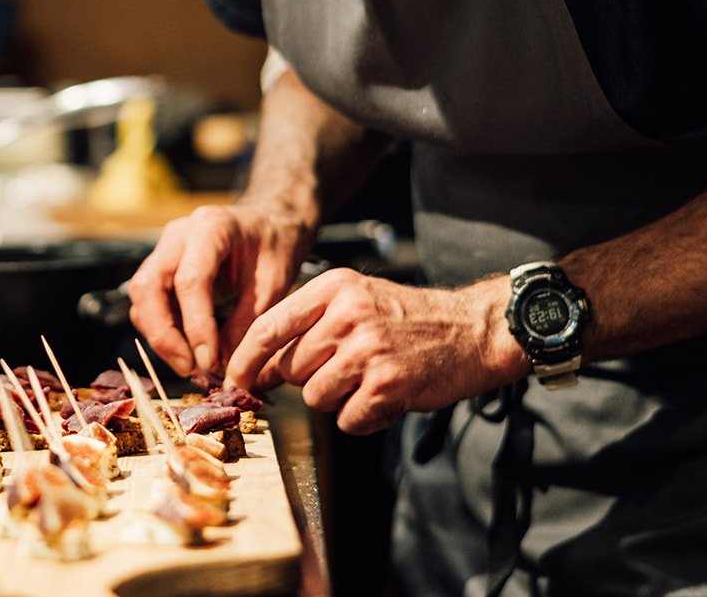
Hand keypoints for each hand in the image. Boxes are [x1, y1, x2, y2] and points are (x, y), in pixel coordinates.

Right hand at [128, 201, 315, 377]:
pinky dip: (161, 329)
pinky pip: (148, 303)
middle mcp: (178, 236)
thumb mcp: (274, 283)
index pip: (190, 280)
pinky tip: (185, 350)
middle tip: (188, 367)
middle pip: (148, 286)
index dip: (196, 324)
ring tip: (189, 364)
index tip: (208, 360)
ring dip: (159, 335)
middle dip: (163, 334)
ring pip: (141, 296)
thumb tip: (222, 365)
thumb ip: (247, 322)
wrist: (268, 222)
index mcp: (211, 228)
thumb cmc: (274, 246)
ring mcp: (164, 250)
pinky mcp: (160, 268)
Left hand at [224, 269, 522, 434]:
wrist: (473, 330)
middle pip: (291, 369)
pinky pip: (347, 419)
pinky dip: (362, 418)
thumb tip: (257, 368)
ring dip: (337, 400)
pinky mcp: (388, 385)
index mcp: (333, 287)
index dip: (245, 359)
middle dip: (309, 380)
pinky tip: (385, 398)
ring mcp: (368, 350)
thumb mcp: (355, 300)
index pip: (268, 326)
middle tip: (344, 372)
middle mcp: (347, 314)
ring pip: (315, 397)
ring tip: (369, 381)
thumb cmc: (408, 319)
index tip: (233, 380)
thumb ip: (308, 326)